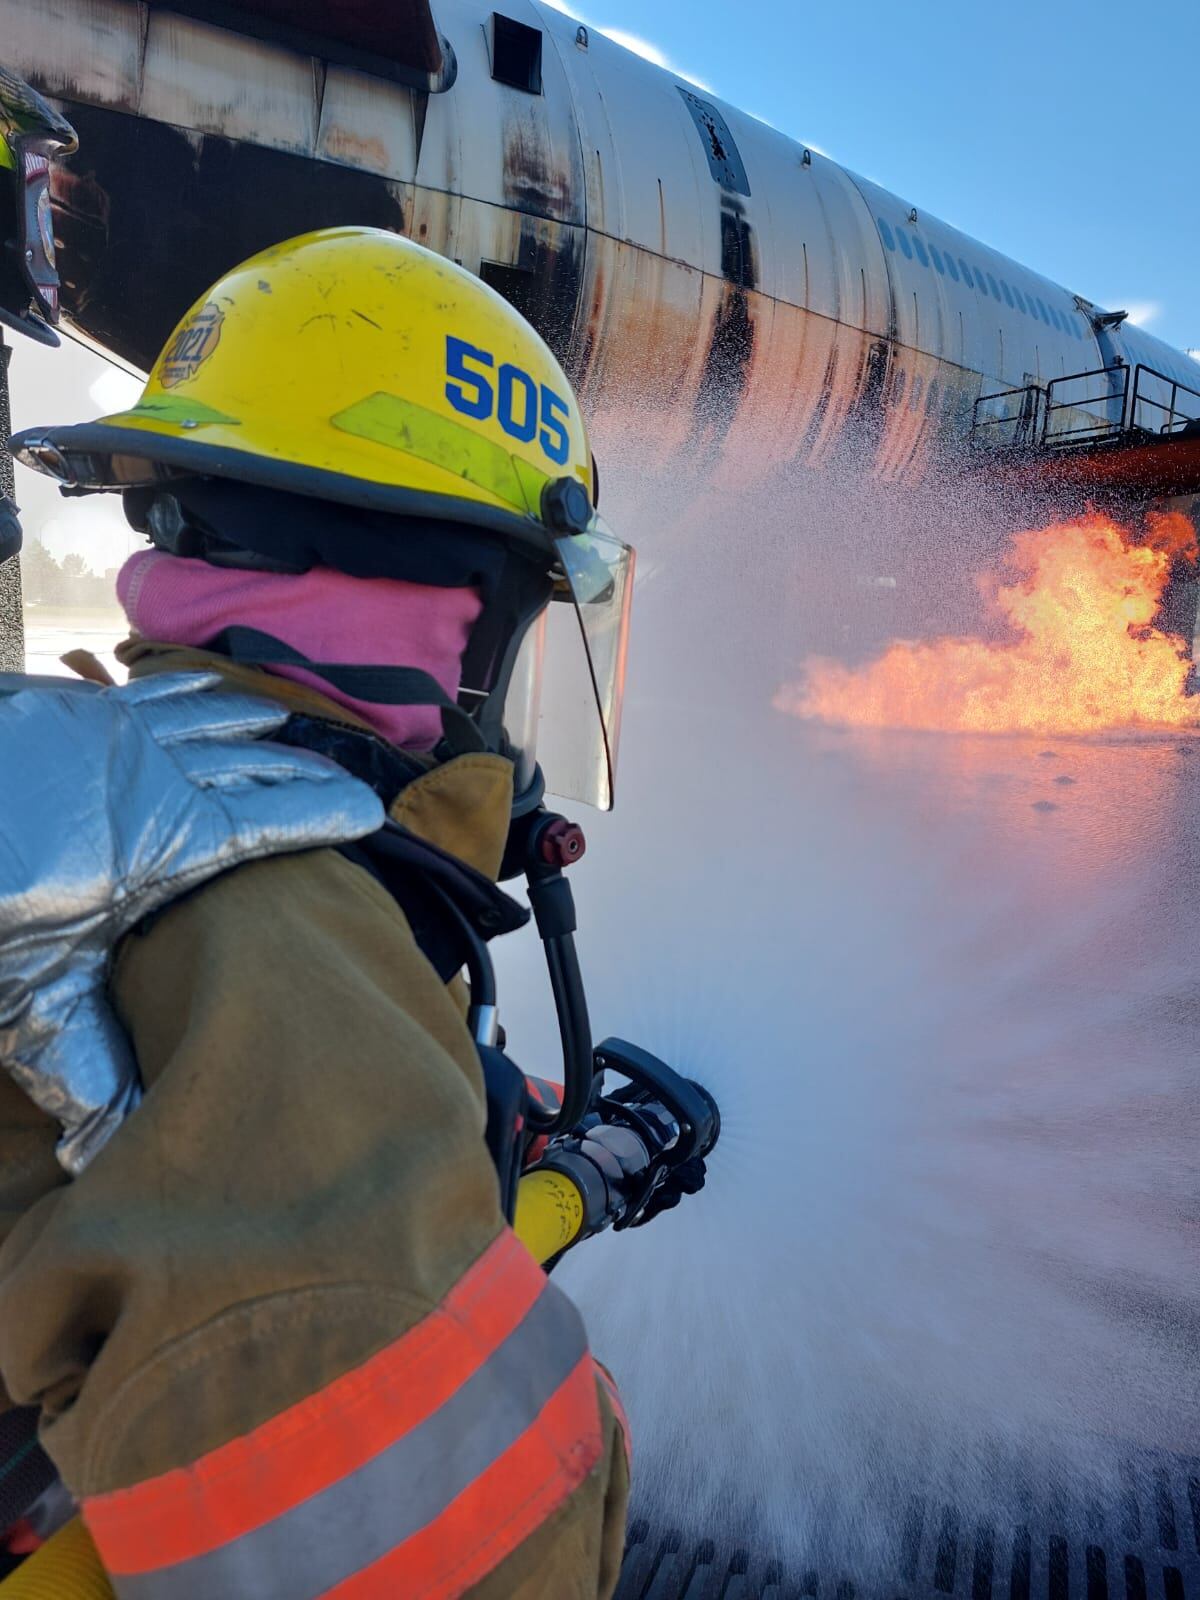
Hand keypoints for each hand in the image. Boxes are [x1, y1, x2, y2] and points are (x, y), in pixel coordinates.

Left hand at [0, 672, 383, 1173]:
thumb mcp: (35, 996)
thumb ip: (84, 1066)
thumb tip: (106, 1156)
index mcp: (174, 839)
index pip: (276, 820)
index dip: (327, 814)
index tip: (370, 814)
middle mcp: (157, 774)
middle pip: (250, 762)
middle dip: (298, 771)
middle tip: (338, 780)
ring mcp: (112, 731)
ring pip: (203, 718)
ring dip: (246, 725)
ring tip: (277, 728)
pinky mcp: (69, 709)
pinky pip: (150, 692)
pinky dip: (185, 690)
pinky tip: (202, 685)